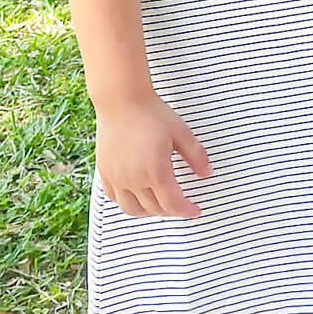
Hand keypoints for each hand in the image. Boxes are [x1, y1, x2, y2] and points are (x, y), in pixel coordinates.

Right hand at [94, 94, 212, 218]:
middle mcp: (134, 179)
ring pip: (132, 209)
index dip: (186, 210)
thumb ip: (196, 155)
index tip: (195, 210)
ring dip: (149, 212)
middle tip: (181, 205)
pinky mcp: (105, 173)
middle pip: (154, 209)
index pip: (172, 203)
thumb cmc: (153, 114)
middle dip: (171, 211)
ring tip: (161, 206)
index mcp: (155, 171)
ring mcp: (117, 178)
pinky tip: (138, 196)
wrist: (121, 101)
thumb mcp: (181, 132)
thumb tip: (208, 174)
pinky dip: (129, 203)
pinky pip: (116, 198)